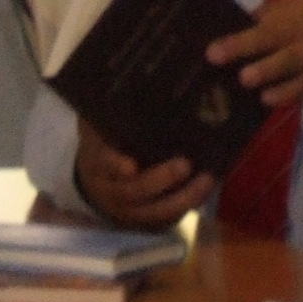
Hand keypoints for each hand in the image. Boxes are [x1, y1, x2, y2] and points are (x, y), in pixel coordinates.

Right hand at [74, 120, 211, 229]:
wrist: (95, 178)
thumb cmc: (104, 143)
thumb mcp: (99, 126)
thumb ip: (110, 111)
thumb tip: (129, 81)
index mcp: (97, 162)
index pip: (103, 164)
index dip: (115, 165)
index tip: (130, 166)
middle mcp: (109, 190)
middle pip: (133, 192)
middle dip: (160, 180)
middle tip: (185, 164)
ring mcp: (127, 210)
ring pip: (154, 211)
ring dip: (182, 198)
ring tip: (207, 179)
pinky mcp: (144, 221)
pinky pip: (166, 219)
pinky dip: (186, 207)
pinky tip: (205, 190)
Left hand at [208, 0, 302, 109]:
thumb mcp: (295, 11)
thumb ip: (267, 16)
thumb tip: (231, 23)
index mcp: (296, 12)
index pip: (264, 22)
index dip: (239, 36)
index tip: (211, 50)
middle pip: (276, 38)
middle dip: (246, 48)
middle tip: (218, 58)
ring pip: (293, 63)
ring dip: (270, 73)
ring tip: (247, 82)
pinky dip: (288, 93)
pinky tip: (269, 100)